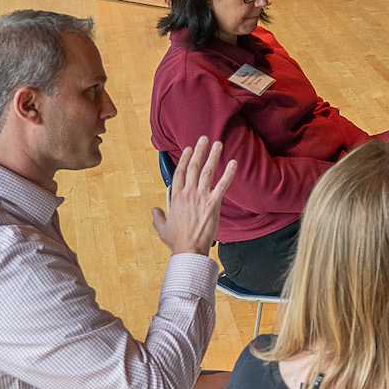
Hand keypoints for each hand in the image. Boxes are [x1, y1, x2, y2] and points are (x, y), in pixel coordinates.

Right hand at [152, 137, 236, 257]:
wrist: (189, 249)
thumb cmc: (176, 240)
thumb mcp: (162, 227)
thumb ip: (158, 216)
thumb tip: (155, 210)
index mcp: (176, 197)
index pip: (179, 173)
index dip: (185, 159)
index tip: (189, 148)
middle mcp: (188, 193)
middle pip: (193, 167)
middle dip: (199, 151)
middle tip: (204, 138)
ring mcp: (200, 197)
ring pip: (207, 172)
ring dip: (213, 156)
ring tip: (218, 144)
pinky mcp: (213, 203)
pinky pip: (222, 185)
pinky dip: (228, 173)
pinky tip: (234, 163)